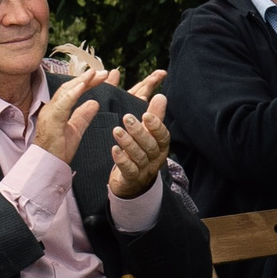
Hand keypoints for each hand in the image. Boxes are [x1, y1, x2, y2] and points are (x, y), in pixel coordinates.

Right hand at [29, 68, 107, 164]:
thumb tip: (94, 102)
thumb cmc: (58, 149)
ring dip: (81, 81)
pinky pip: (62, 104)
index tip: (104, 76)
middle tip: (105, 72)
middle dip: (87, 78)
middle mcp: (51, 107)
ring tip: (95, 74)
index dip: (87, 82)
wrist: (46, 164)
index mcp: (57, 109)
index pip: (73, 91)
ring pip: (65, 92)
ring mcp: (50, 113)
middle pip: (70, 88)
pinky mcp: (51, 120)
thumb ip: (84, 115)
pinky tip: (83, 86)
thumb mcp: (76, 129)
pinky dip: (73, 94)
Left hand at [107, 71, 171, 198]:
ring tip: (117, 131)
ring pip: (139, 156)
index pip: (162, 135)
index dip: (155, 125)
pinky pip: (129, 170)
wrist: (134, 181)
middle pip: (150, 145)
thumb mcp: (149, 134)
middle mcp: (156, 157)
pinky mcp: (132, 178)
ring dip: (128, 143)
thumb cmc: (141, 151)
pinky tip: (114, 150)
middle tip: (127, 118)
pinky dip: (122, 160)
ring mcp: (145, 169)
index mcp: (161, 145)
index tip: (145, 114)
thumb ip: (154, 115)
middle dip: (139, 131)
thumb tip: (161, 96)